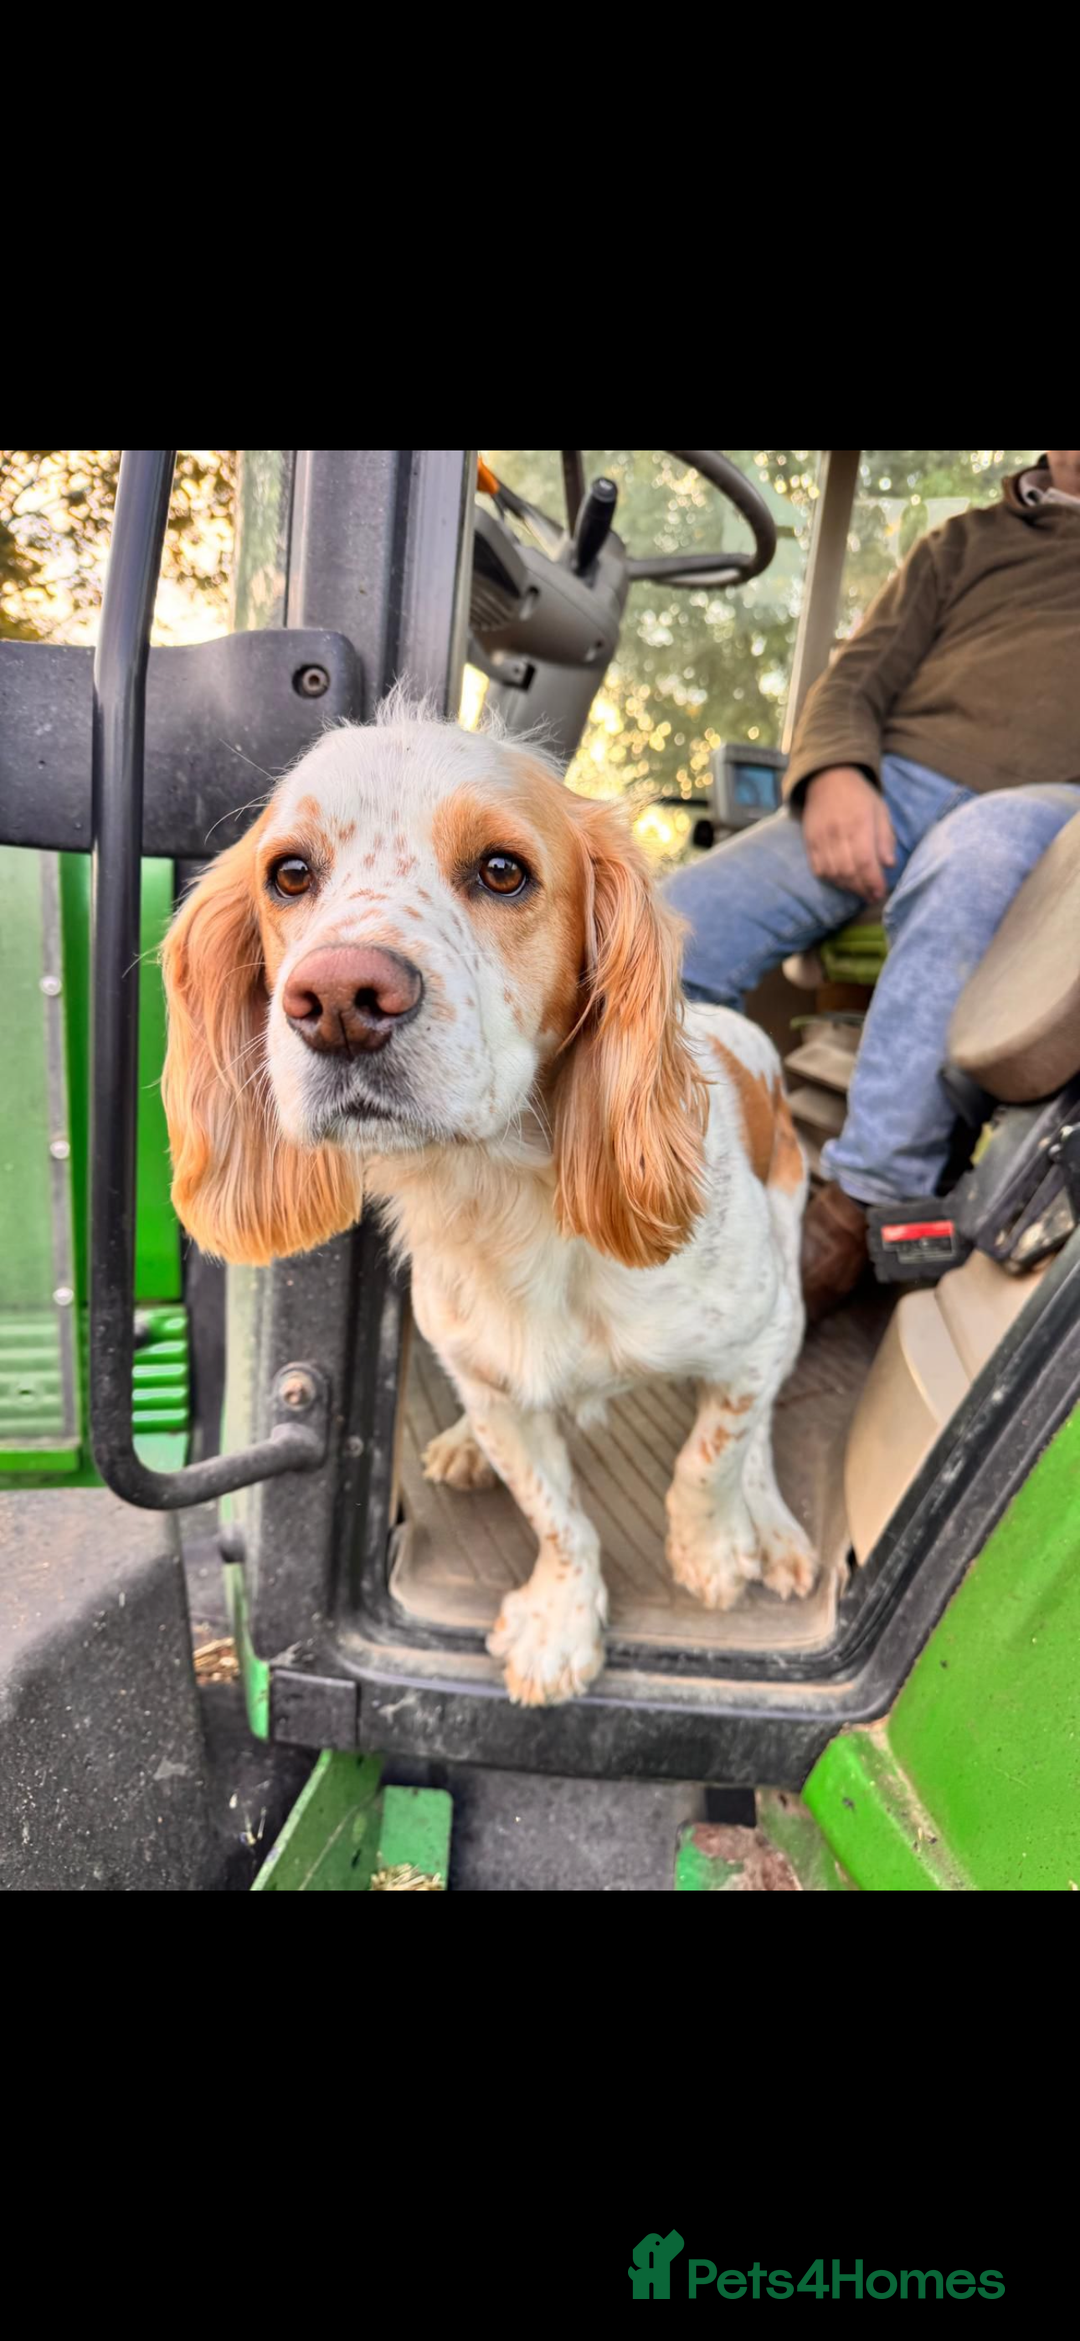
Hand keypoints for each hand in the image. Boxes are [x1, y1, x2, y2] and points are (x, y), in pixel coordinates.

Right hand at [801, 765, 896, 902]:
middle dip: (862, 888)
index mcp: (859, 824)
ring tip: (859, 891)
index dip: (874, 882)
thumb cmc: (860, 796)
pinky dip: (831, 880)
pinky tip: (842, 882)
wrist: (828, 778)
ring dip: (847, 887)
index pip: (866, 861)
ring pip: (833, 873)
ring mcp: (820, 838)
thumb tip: (889, 865)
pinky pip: (818, 869)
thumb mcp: (881, 811)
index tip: (881, 892)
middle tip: (872, 897)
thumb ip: (885, 837)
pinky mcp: (809, 842)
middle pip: (848, 871)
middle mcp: (837, 833)